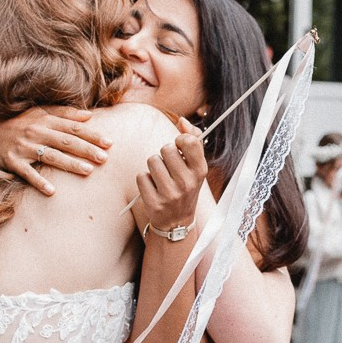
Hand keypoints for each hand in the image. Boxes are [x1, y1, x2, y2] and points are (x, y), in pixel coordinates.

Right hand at [0, 107, 108, 196]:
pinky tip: (51, 191)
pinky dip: (39, 181)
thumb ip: (64, 112)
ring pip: (51, 156)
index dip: (91, 135)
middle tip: (104, 159)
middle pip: (66, 142)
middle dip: (86, 150)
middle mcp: (36, 132)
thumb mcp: (40, 112)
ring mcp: (24, 148)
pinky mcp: (13, 162)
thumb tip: (89, 115)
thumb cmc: (20, 122)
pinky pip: (27, 173)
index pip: (73, 128)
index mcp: (45, 120)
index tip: (109, 143)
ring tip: (87, 171)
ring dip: (70, 164)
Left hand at [136, 119, 206, 234]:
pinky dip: (145, 180)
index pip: (188, 141)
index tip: (179, 148)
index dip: (179, 140)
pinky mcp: (154, 203)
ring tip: (161, 178)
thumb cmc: (186, 186)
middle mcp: (187, 183)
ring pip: (152, 161)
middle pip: (165, 149)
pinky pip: (141, 177)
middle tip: (169, 168)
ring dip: (153, 167)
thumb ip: (193, 140)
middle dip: (164, 155)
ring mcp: (171, 194)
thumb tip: (182, 120)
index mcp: (200, 171)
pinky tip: (154, 189)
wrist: (177, 222)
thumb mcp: (195, 167)